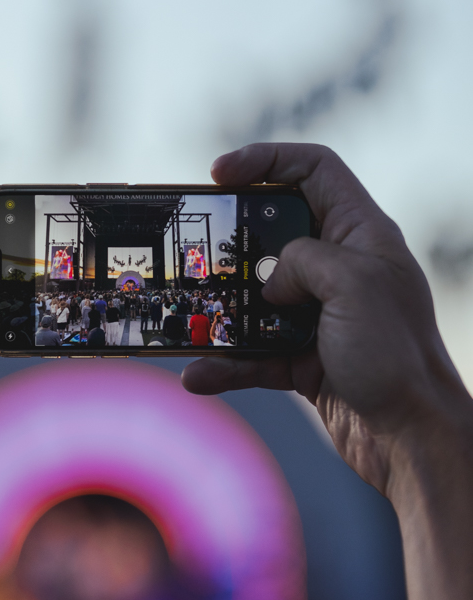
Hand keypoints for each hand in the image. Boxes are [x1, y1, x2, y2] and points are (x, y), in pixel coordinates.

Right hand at [182, 143, 465, 494]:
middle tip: (197, 250)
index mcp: (362, 235)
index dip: (267, 159)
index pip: (314, 171)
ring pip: (256, 299)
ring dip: (221, 312)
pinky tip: (200, 375)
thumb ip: (302, 259)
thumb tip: (269, 280)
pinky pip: (254, 352)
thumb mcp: (353, 285)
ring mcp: (320, 315)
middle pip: (274, 233)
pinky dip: (227, 364)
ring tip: (188, 321)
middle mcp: (341, 269)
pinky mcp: (303, 358)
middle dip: (232, 243)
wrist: (410, 439)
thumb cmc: (396, 355)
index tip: (219, 173)